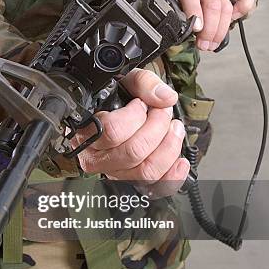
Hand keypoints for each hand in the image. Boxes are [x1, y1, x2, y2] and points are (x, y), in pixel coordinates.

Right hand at [71, 69, 189, 187]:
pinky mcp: (132, 183)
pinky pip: (155, 187)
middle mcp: (96, 158)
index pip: (112, 131)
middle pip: (134, 151)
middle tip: (163, 112)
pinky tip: (181, 161)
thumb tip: (165, 98)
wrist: (119, 114)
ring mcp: (114, 173)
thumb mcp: (126, 81)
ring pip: (146, 171)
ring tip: (174, 128)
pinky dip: (173, 175)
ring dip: (168, 147)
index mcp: (87, 133)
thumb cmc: (117, 100)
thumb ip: (144, 83)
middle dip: (157, 127)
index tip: (141, 104)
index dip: (135, 115)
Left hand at [167, 0, 255, 50]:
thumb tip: (178, 31)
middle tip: (203, 45)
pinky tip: (233, 19)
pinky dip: (243, 7)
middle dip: (208, 30)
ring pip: (226, 5)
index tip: (196, 28)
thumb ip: (173, 9)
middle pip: (211, 4)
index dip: (194, 12)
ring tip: (212, 43)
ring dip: (220, 29)